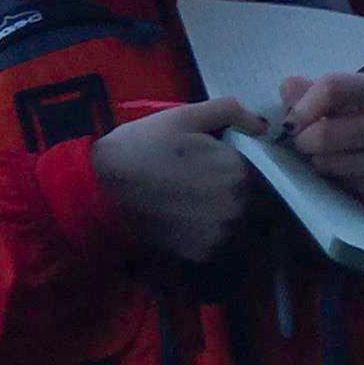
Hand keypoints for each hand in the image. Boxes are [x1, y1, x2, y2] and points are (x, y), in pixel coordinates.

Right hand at [92, 97, 262, 267]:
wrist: (100, 188)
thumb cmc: (142, 145)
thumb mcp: (183, 116)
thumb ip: (230, 111)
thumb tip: (263, 124)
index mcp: (237, 169)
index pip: (254, 168)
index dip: (232, 163)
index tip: (208, 161)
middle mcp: (236, 205)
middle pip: (247, 196)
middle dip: (228, 187)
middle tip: (195, 179)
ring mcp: (220, 233)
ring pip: (233, 220)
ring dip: (219, 211)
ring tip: (186, 200)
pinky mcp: (203, 253)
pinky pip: (215, 240)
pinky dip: (203, 231)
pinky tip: (180, 218)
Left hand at [276, 74, 363, 216]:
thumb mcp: (362, 99)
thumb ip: (321, 92)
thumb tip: (287, 87)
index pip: (333, 87)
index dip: (302, 106)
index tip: (289, 122)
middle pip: (327, 133)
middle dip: (304, 140)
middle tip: (303, 143)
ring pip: (333, 163)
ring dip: (318, 162)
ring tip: (327, 157)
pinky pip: (348, 186)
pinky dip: (338, 180)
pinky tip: (348, 173)